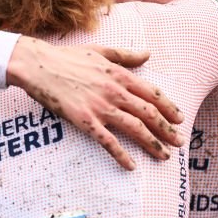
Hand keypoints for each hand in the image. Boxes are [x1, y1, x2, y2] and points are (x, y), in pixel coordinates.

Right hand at [5, 37, 185, 169]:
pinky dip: (121, 155)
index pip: (152, 93)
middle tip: (179, 142)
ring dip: (153, 143)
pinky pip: (108, 142)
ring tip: (164, 155)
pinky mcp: (85, 121)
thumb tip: (147, 54)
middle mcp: (115, 92)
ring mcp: (101, 107)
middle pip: (149, 113)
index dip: (168, 107)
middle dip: (167, 129)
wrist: (38, 65)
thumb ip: (126, 55)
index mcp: (119, 75)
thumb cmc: (67, 57)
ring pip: (135, 128)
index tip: (179, 118)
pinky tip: (131, 166)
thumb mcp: (100, 51)